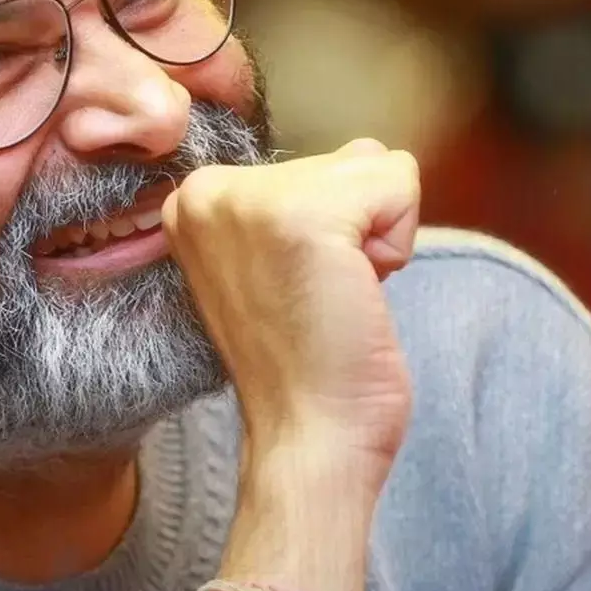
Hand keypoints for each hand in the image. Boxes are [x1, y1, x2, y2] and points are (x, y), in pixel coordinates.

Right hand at [162, 138, 419, 469]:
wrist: (309, 438)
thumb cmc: (306, 359)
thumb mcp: (277, 256)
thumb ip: (302, 197)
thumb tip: (372, 152)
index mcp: (191, 198)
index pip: (310, 165)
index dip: (330, 228)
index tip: (297, 286)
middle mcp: (205, 188)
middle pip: (343, 159)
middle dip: (354, 228)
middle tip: (319, 295)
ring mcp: (250, 200)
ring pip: (374, 167)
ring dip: (377, 236)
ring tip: (334, 294)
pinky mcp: (302, 216)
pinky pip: (399, 182)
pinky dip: (397, 243)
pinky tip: (357, 292)